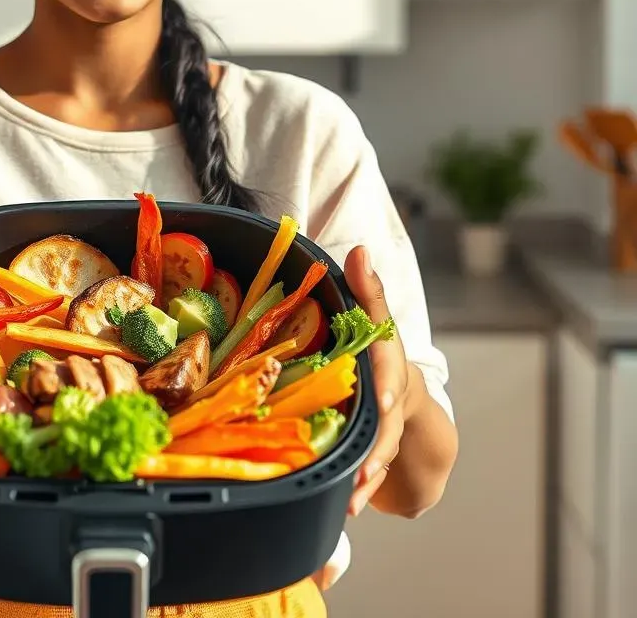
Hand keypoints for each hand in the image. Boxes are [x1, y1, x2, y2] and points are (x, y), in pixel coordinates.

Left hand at [342, 246, 409, 516]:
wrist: (409, 403)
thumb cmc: (380, 354)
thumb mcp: (375, 321)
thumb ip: (368, 289)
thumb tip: (360, 250)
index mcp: (389, 362)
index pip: (391, 368)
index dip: (387, 384)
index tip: (386, 400)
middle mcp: (394, 396)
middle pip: (390, 422)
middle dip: (380, 443)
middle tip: (368, 465)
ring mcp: (389, 428)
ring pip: (382, 453)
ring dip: (370, 473)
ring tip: (355, 496)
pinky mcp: (377, 453)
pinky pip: (371, 471)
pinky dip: (360, 489)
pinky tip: (346, 507)